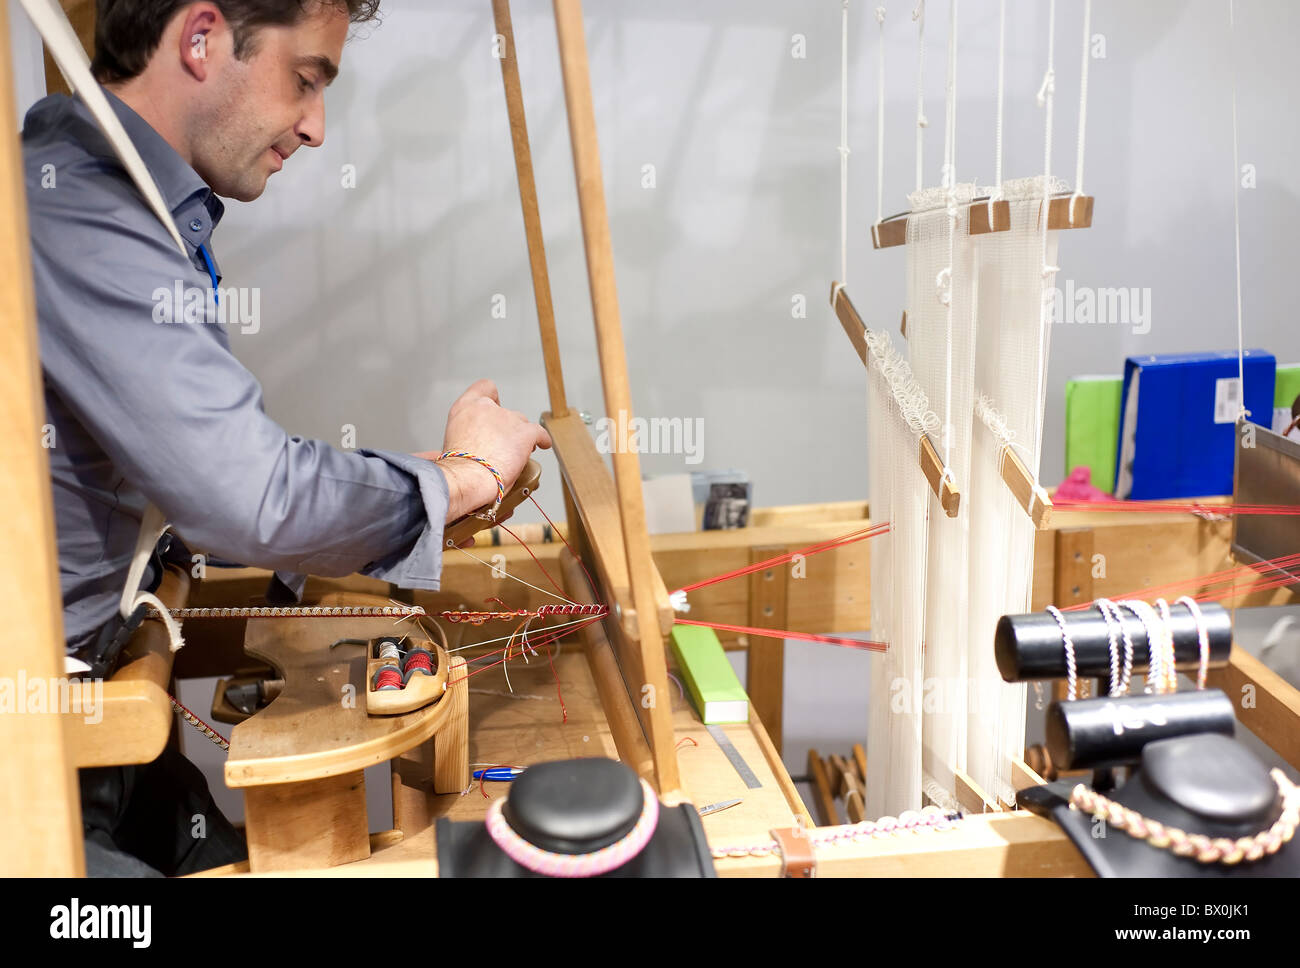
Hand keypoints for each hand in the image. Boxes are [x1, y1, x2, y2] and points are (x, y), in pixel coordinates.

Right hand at [415, 379, 551, 521]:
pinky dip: (541, 440)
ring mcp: (507, 418)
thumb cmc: (455, 470)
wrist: (466, 477)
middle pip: (505, 412)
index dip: (492, 397)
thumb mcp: (449, 444)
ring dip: (520, 437)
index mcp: (464, 408)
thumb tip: (464, 449)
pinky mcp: (525, 432)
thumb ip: (462, 438)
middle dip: (506, 428)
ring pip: (521, 424)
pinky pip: (539, 433)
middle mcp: (486, 408)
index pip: (484, 388)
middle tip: (502, 446)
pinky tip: (542, 445)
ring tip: (515, 454)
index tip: (495, 406)